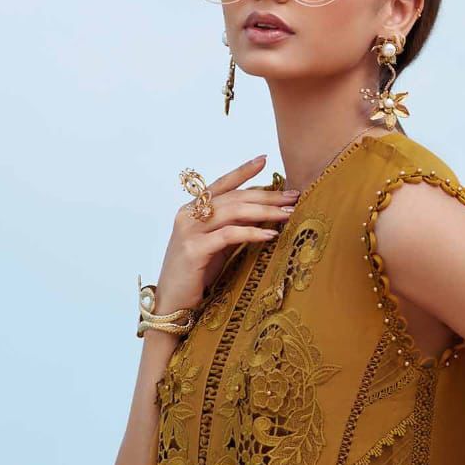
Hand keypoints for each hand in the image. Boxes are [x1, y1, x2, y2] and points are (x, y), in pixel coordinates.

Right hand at [153, 155, 298, 315]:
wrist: (172, 304)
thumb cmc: (196, 276)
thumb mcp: (216, 247)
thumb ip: (232, 228)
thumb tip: (262, 215)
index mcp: (192, 211)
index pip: (221, 184)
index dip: (242, 171)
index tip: (264, 160)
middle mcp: (188, 215)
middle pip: (234, 197)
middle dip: (266, 195)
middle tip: (293, 196)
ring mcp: (189, 231)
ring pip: (233, 211)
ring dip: (264, 212)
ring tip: (287, 214)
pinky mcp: (193, 250)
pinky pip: (229, 235)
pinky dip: (252, 233)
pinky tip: (270, 236)